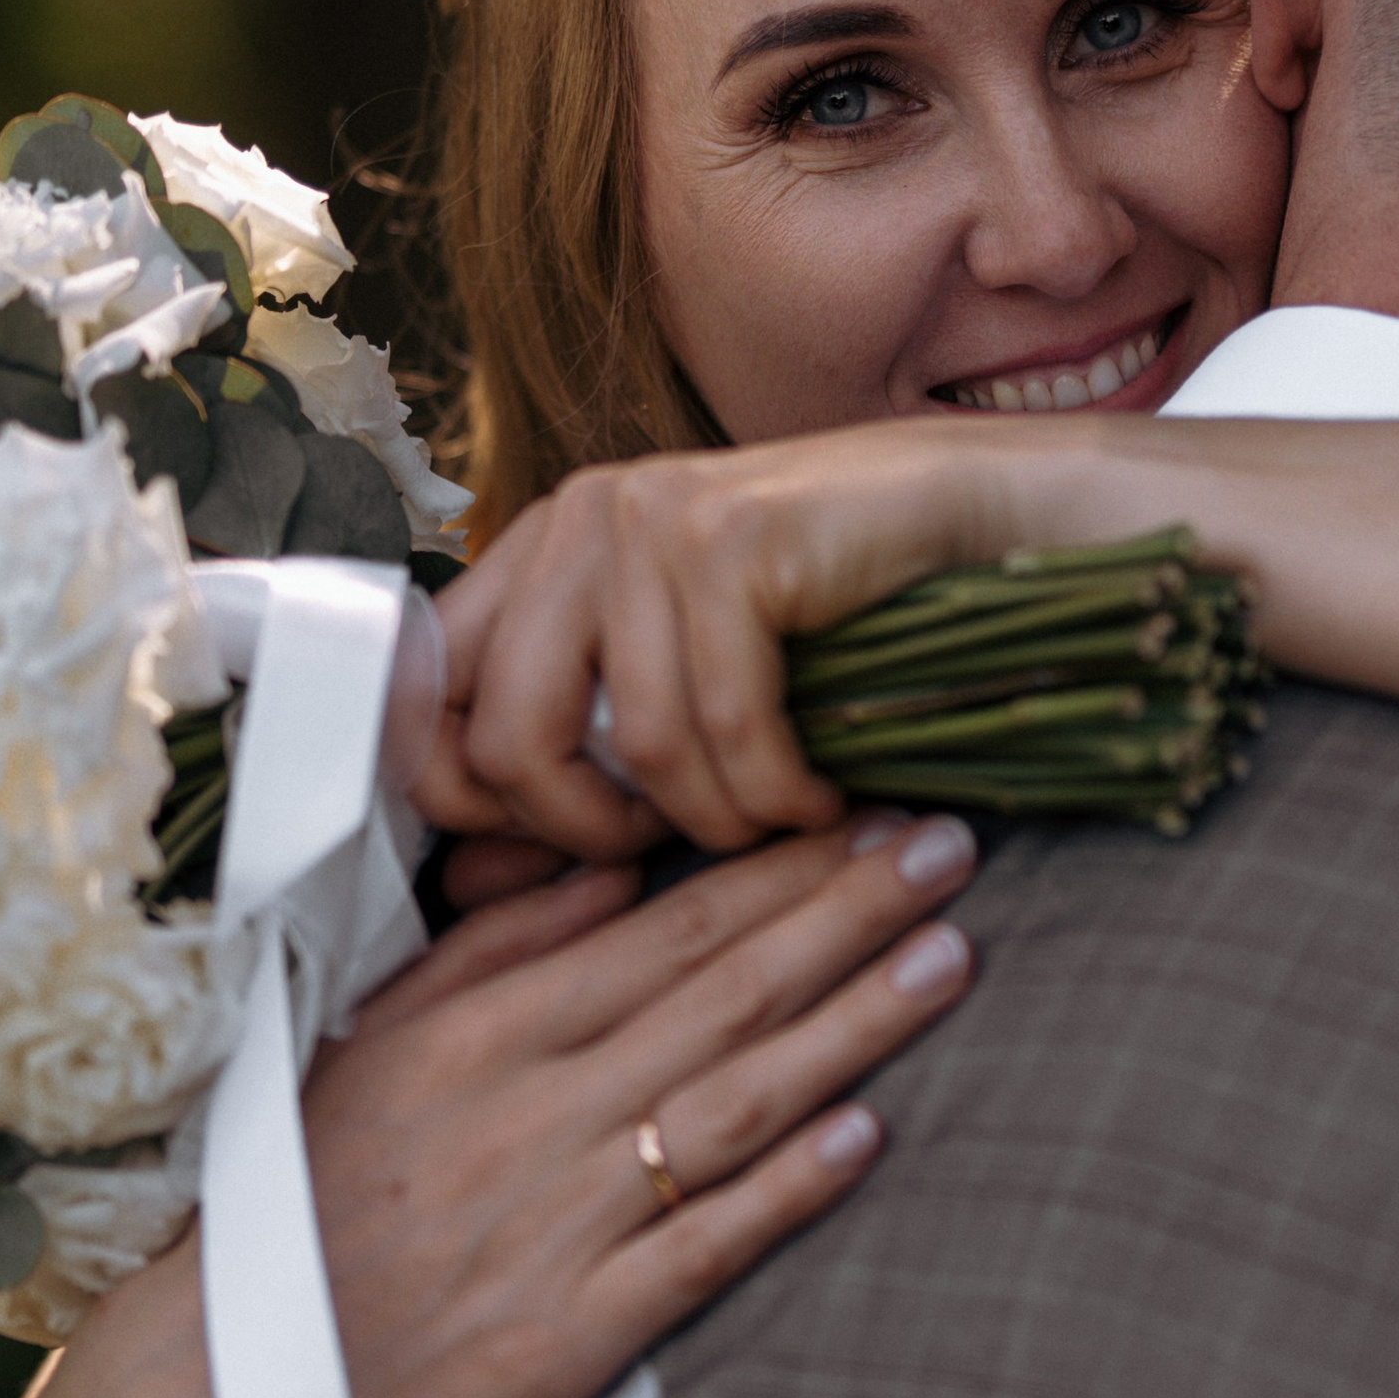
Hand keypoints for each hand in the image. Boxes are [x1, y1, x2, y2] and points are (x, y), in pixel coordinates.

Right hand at [0, 812, 980, 1397]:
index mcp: (490, 1031)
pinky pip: (698, 1247)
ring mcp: (562, 1220)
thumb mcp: (375, 1039)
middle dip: (847, 913)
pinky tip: (868, 1135)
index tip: (873, 814)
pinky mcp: (573, 1330)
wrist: (215, 1383)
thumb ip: (494, 950)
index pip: (669, 928)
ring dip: (851, 1026)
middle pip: (724, 994)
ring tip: (948, 959)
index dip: (783, 868)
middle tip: (949, 850)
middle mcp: (537, 1109)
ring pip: (734, 1102)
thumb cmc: (303, 1192)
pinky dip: (786, 1190)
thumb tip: (609, 874)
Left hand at [420, 423, 1063, 856]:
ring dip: (709, 820)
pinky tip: (814, 797)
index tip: (559, 850)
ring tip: (765, 823)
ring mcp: (650, 517)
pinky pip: (724, 722)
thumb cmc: (826, 607)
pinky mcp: (730, 535)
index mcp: (542, 545)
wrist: (967, 512)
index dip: (471, 802)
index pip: (431, 696)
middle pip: (506, 739)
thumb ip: (574, 759)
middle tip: (666, 851)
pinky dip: (774, 790)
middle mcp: (579, 518)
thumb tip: (465, 885)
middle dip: (587, 835)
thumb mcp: (674, 678)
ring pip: (630, 743)